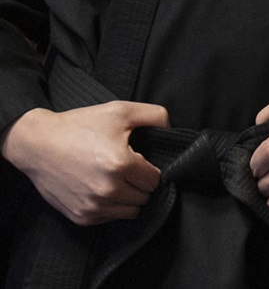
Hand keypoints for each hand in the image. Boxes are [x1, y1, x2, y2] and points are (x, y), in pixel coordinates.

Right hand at [0, 102, 168, 224]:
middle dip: (140, 183)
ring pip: (130, 211)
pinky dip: (111, 207)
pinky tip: (100, 189)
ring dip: (128, 198)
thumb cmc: (78, 126)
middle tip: (126, 169)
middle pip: (144, 197)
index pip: (155, 180)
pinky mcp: (80, 216)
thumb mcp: (120, 110)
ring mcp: (92, 206)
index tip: (139, 161)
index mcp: (120, 165)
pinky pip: (110, 218)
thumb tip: (172, 130)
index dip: (150, 169)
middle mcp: (107, 190)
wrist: (37, 144)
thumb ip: (155, 116)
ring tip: (115, 180)